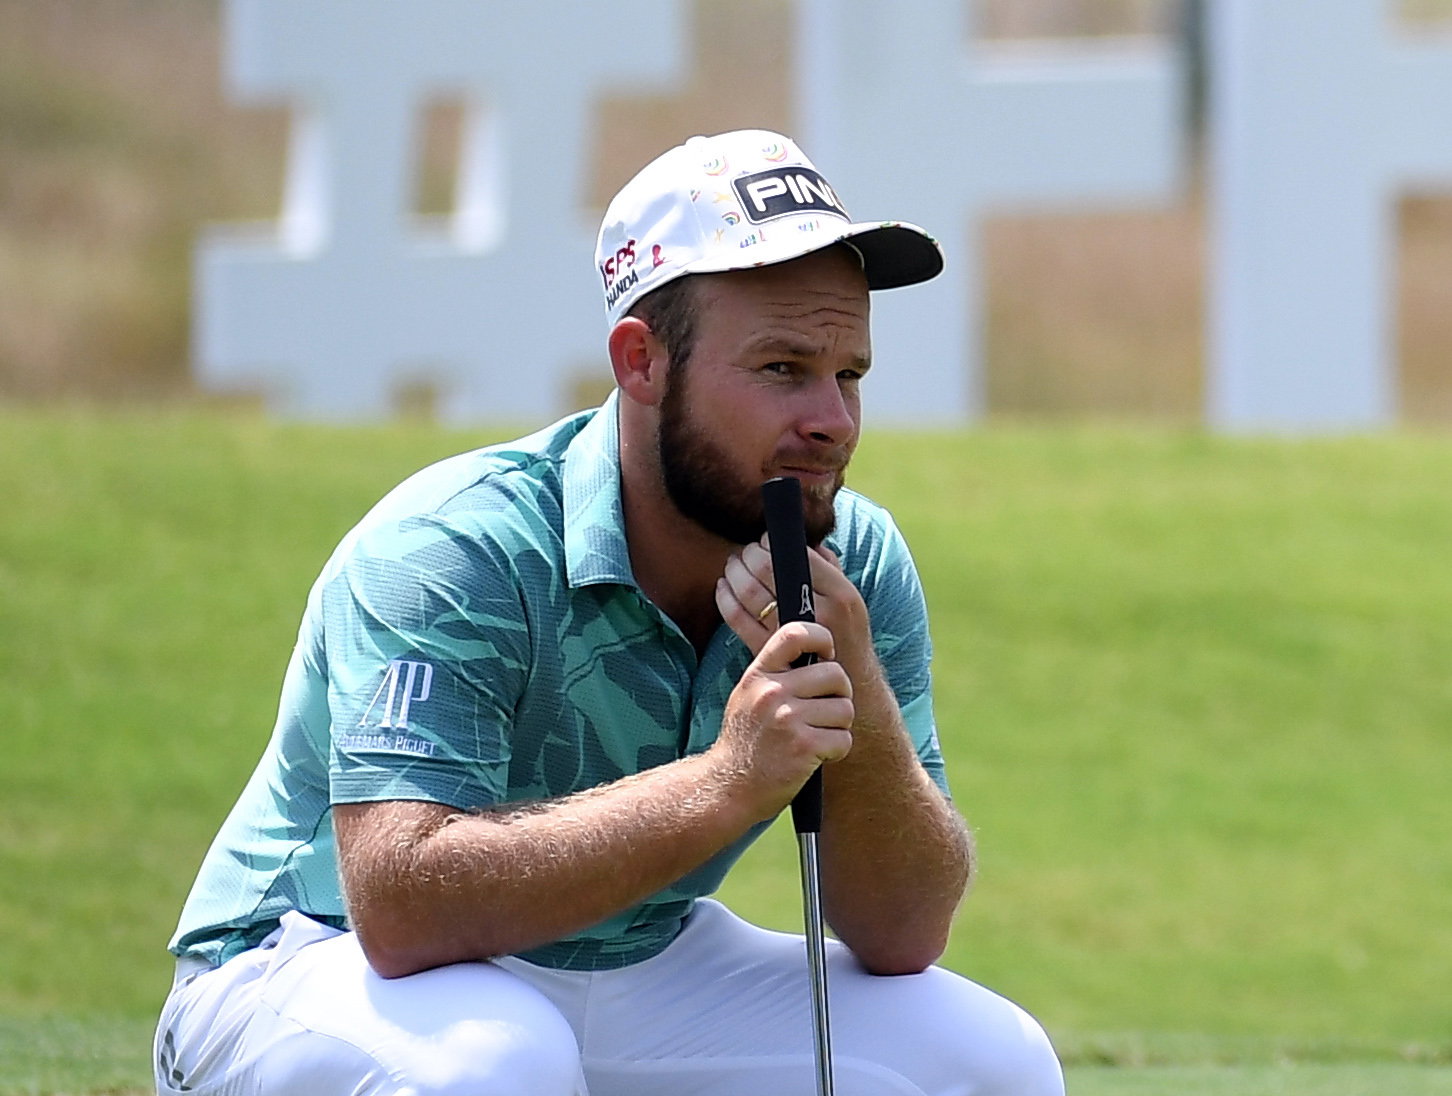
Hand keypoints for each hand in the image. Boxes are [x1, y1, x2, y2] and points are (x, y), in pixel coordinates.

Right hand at [712, 620, 853, 820]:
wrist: (728, 787)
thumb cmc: (745, 741)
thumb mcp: (748, 696)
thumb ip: (775, 672)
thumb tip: (817, 648)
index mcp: (758, 675)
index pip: (796, 633)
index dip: (822, 637)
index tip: (826, 655)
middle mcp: (772, 692)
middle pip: (835, 674)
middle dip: (839, 693)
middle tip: (826, 709)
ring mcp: (788, 719)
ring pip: (845, 708)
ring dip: (839, 726)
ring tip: (817, 736)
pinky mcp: (804, 747)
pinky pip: (844, 739)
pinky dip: (837, 750)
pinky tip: (816, 756)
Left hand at [715, 537, 875, 679]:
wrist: (850, 688)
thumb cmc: (846, 638)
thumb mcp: (850, 602)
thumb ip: (830, 570)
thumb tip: (806, 540)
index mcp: (842, 594)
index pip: (799, 556)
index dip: (773, 544)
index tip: (764, 541)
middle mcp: (819, 612)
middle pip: (769, 569)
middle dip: (750, 554)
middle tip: (745, 552)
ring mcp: (793, 634)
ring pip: (750, 592)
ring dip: (735, 572)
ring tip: (733, 565)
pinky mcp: (771, 652)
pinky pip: (738, 619)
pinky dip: (725, 599)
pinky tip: (723, 588)